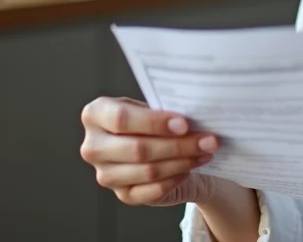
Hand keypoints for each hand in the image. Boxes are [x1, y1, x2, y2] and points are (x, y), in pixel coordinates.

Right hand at [79, 96, 222, 206]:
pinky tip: (191, 167)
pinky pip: (153, 190)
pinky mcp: (122, 194)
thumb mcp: (152, 107)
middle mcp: (94, 146)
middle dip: (178, 145)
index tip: (184, 124)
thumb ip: (163, 109)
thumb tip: (192, 116)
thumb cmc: (153, 122)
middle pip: (137, 148)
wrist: (156, 148)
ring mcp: (105, 174)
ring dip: (183, 161)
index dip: (154, 122)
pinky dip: (176, 178)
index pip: (121, 118)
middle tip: (208, 140)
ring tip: (205, 151)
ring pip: (148, 171)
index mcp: (96, 114)